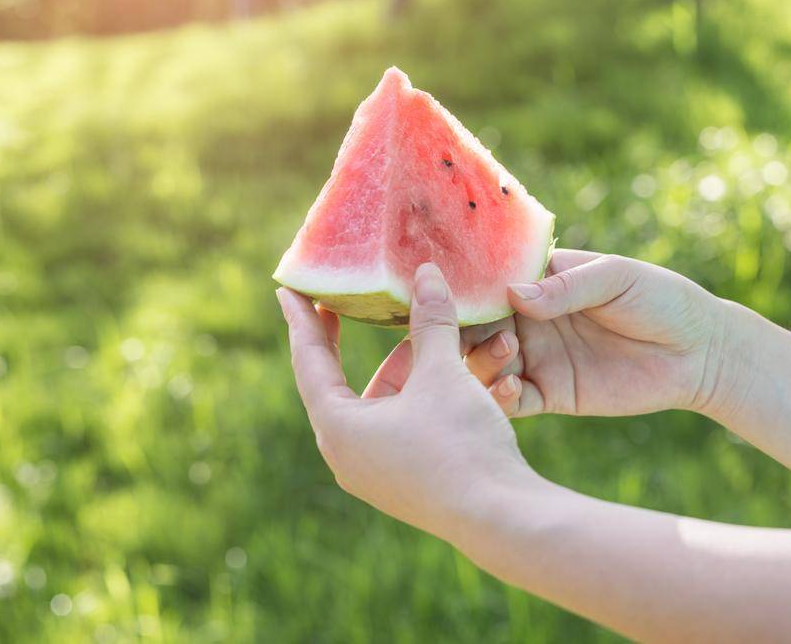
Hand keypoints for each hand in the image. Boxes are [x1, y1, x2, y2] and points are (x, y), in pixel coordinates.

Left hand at [276, 263, 535, 543]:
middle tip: (341, 304)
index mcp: (338, 428)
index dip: (303, 320)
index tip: (288, 290)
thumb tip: (426, 273)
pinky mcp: (405, 480)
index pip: (310, 361)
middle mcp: (347, 454)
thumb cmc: (460, 443)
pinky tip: (446, 367)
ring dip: (403, 366)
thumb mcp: (442, 372)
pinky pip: (402, 423)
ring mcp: (376, 472)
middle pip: (342, 382)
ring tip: (421, 328)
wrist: (502, 517)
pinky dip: (419, 392)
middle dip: (352, 342)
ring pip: (381, 401)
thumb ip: (430, 321)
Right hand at [460, 250, 729, 417]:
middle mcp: (529, 319)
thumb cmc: (660, 299)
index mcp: (539, 280)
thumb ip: (566, 287)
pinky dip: (502, 398)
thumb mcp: (615, 279)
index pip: (490, 282)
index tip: (444, 294)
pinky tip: (512, 390)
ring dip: (482, 362)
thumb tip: (513, 295)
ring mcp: (538, 357)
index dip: (466, 288)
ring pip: (486, 364)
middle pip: (477, 326)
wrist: (700, 352)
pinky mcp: (552, 394)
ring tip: (507, 355)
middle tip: (470, 333)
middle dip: (464, 331)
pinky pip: (514, 401)